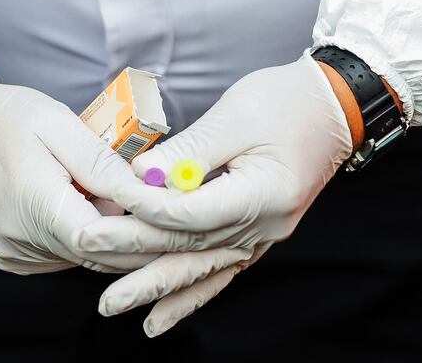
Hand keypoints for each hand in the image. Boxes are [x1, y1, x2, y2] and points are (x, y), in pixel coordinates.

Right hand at [0, 78, 157, 274]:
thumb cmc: (2, 119)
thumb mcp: (56, 124)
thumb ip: (102, 163)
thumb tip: (146, 193)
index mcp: (32, 206)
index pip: (103, 239)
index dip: (144, 231)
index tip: (174, 214)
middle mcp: (20, 243)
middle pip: (100, 257)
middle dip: (141, 238)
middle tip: (170, 210)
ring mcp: (14, 256)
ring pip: (86, 259)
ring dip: (116, 237)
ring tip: (129, 200)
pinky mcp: (12, 259)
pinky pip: (65, 255)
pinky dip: (89, 239)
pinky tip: (94, 207)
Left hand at [75, 51, 353, 333]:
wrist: (333, 109)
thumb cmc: (287, 103)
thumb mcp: (235, 116)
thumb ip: (188, 150)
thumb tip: (141, 175)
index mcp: (266, 194)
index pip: (193, 212)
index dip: (149, 205)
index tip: (113, 194)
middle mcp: (265, 225)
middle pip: (190, 246)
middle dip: (134, 251)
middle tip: (88, 249)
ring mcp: (262, 236)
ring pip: (200, 269)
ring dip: (155, 288)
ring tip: (114, 305)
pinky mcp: (254, 235)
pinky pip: (218, 273)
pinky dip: (187, 297)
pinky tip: (158, 318)